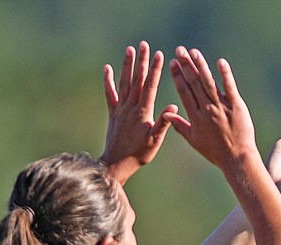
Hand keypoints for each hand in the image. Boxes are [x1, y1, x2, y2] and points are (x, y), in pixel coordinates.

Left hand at [101, 41, 177, 184]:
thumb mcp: (155, 141)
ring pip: (124, 83)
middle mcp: (130, 107)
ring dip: (127, 65)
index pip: (150, 86)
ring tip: (129, 49)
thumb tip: (173, 107)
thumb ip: (163, 123)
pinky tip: (108, 68)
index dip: (155, 69)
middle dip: (141, 61)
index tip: (159, 54)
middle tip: (144, 44)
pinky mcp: (112, 113)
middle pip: (137, 79)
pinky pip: (109, 94)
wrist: (116, 164)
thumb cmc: (139, 154)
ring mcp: (120, 109)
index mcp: (143, 112)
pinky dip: (108, 81)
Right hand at [166, 47, 256, 169]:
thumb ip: (180, 126)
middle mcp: (207, 109)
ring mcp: (222, 106)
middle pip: (194, 83)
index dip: (177, 76)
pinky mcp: (236, 105)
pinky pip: (230, 87)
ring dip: (201, 66)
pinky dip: (225, 74)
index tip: (172, 63)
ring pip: (209, 82)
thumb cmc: (215, 152)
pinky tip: (220, 62)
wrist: (237, 158)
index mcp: (195, 117)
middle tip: (179, 50)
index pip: (184, 92)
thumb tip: (167, 115)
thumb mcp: (194, 141)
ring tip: (194, 52)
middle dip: (186, 65)